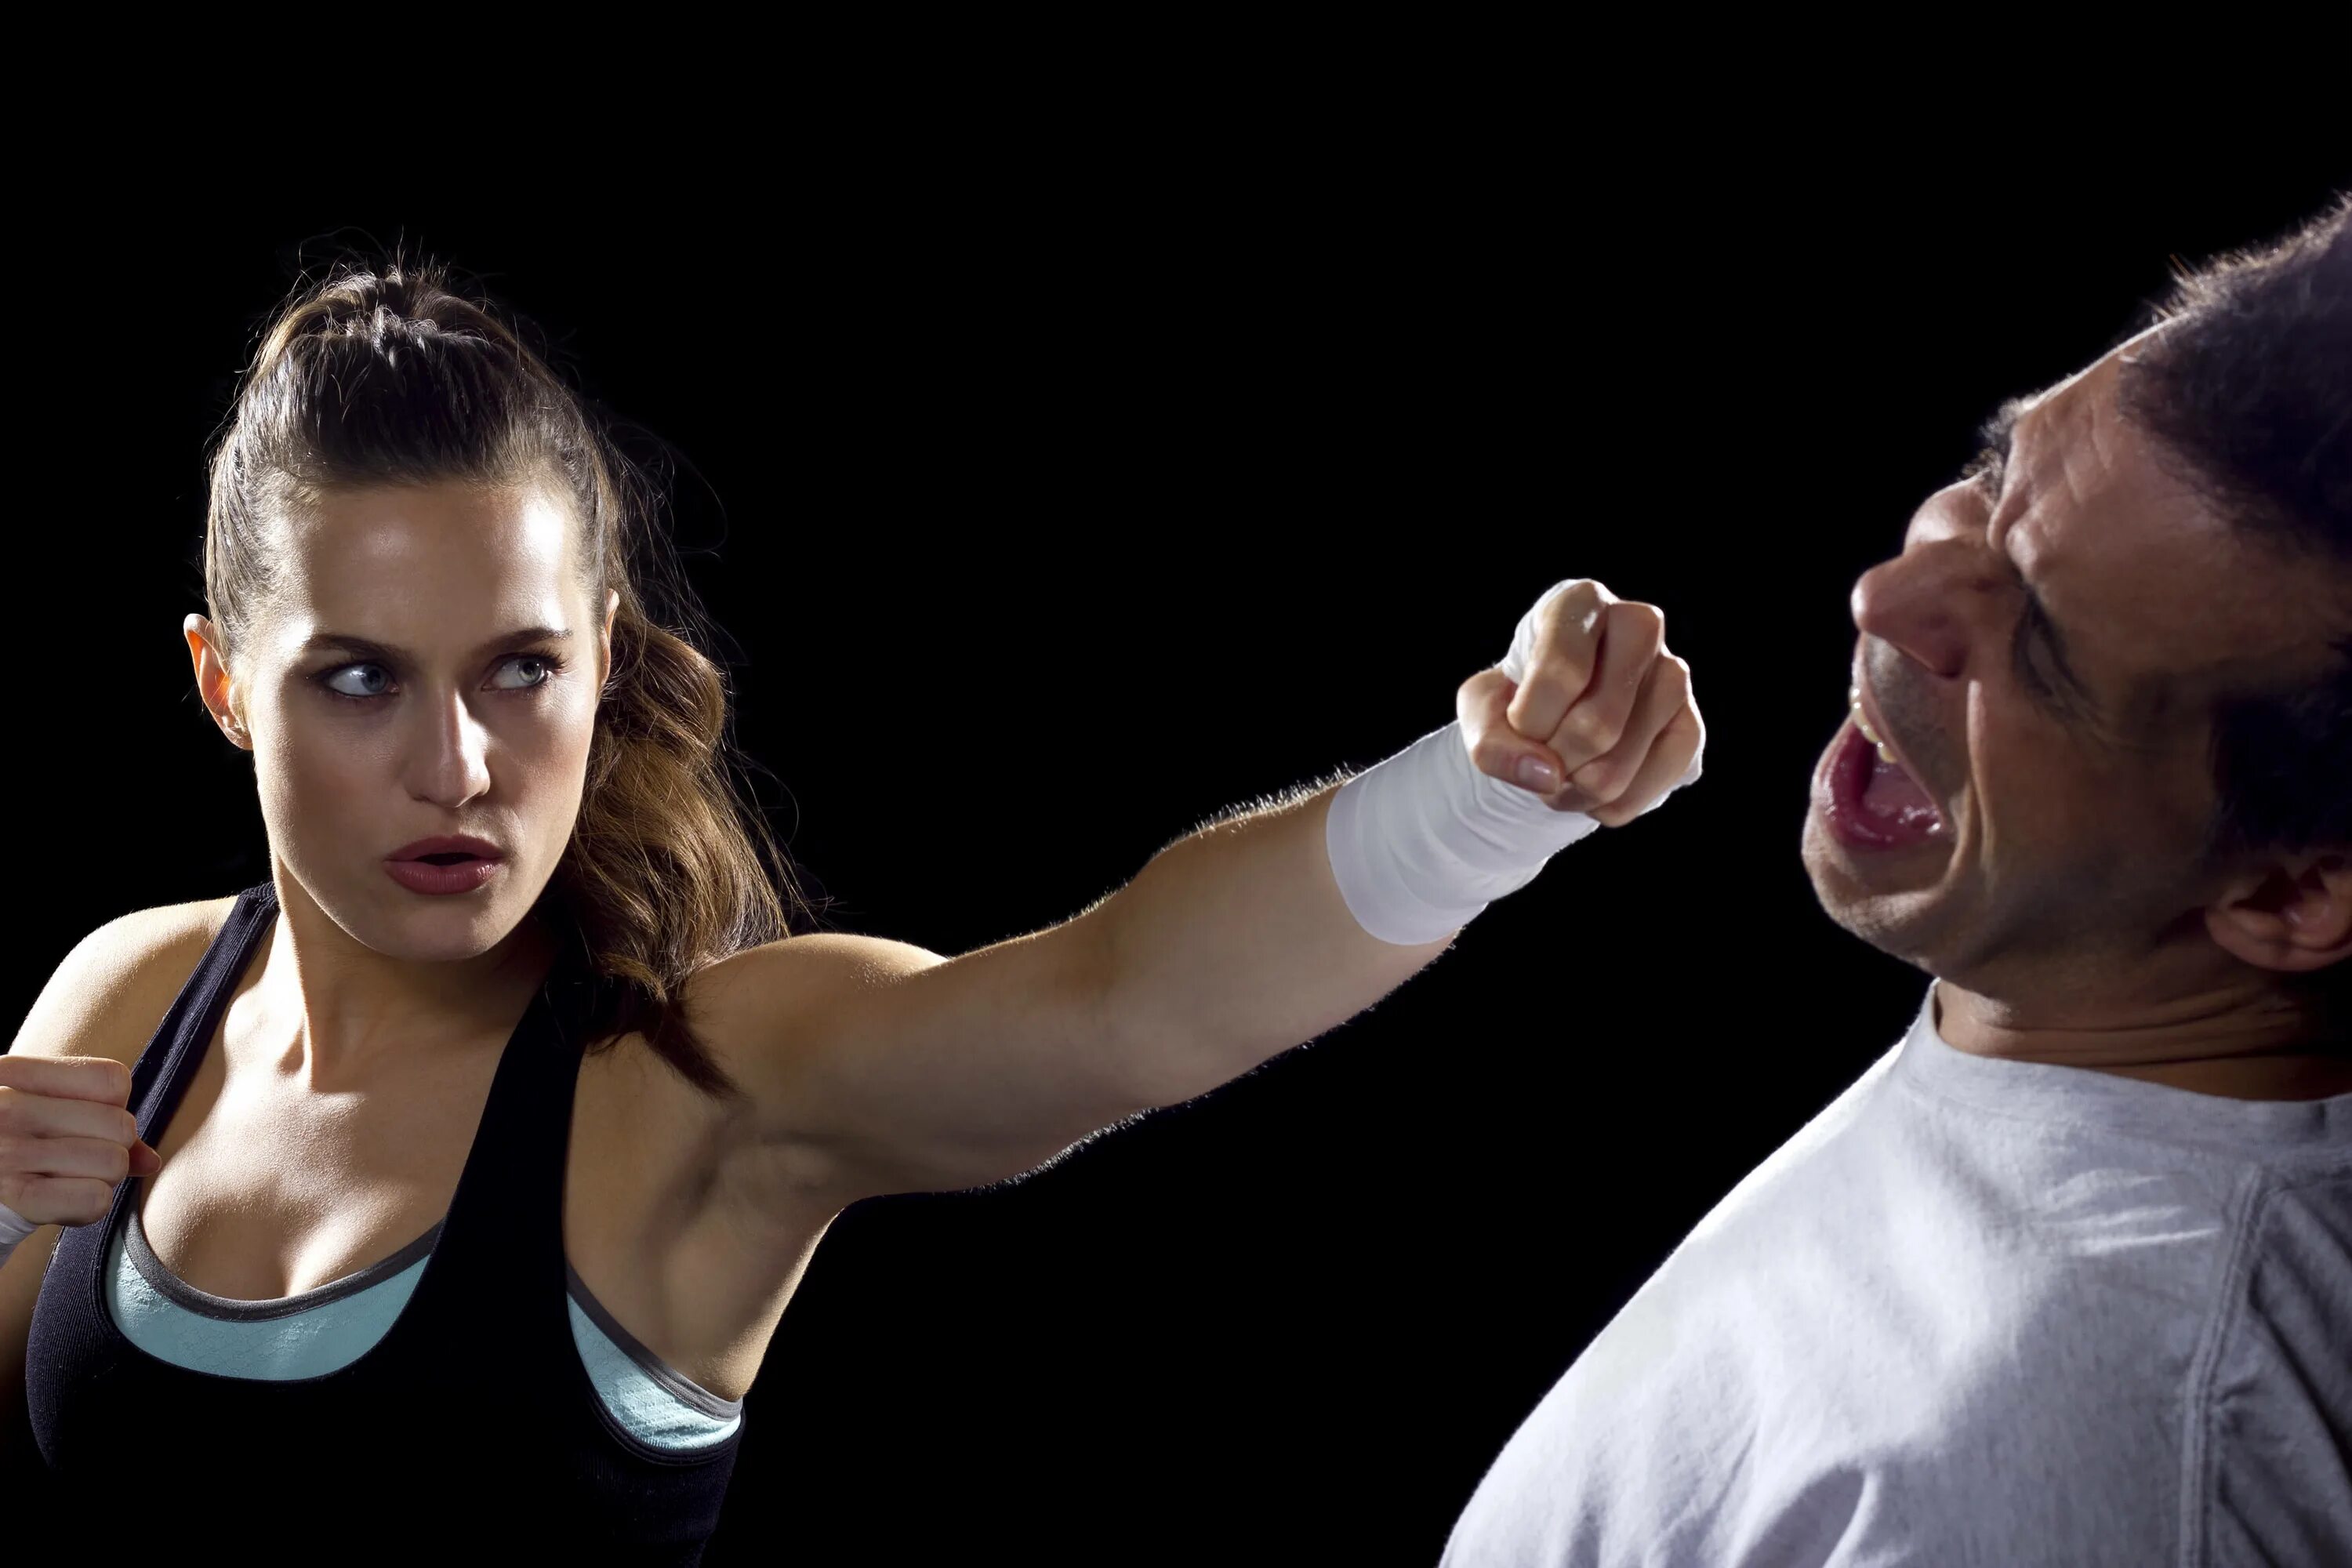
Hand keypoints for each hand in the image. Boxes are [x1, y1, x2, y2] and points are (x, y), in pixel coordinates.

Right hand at [0, 1053, 162, 1229]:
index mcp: (11, 1072)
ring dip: (101, 1180)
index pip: (113, 1080)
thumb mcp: (40, 1113)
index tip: (84, 1120)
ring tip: (63, 1179)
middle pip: (121, 1125)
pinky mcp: (14, 1196)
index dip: (115, 1106)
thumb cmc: (12, 1145)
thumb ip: (99, 1119)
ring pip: (115, 1163)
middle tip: (73, 1158)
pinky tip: (57, 1202)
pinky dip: (88, 1208)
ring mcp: (7, 1151)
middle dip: (113, 1149)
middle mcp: (5, 1107)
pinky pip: (96, 1200)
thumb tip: (151, 1161)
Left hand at [1455, 578, 1705, 825]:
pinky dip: (1604, 807)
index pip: (1562, 671)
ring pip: (1615, 768)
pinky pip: (1643, 791)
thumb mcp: (1480, 709)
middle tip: (1539, 757)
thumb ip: (1491, 740)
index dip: (1530, 721)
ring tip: (1560, 774)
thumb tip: (1547, 774)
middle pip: (1595, 726)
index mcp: (1583, 602)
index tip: (1517, 727)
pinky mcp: (1690, 726)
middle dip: (1552, 762)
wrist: (1554, 717)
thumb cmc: (1515, 698)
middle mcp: (1639, 626)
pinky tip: (1591, 786)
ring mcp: (1673, 676)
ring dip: (1572, 791)